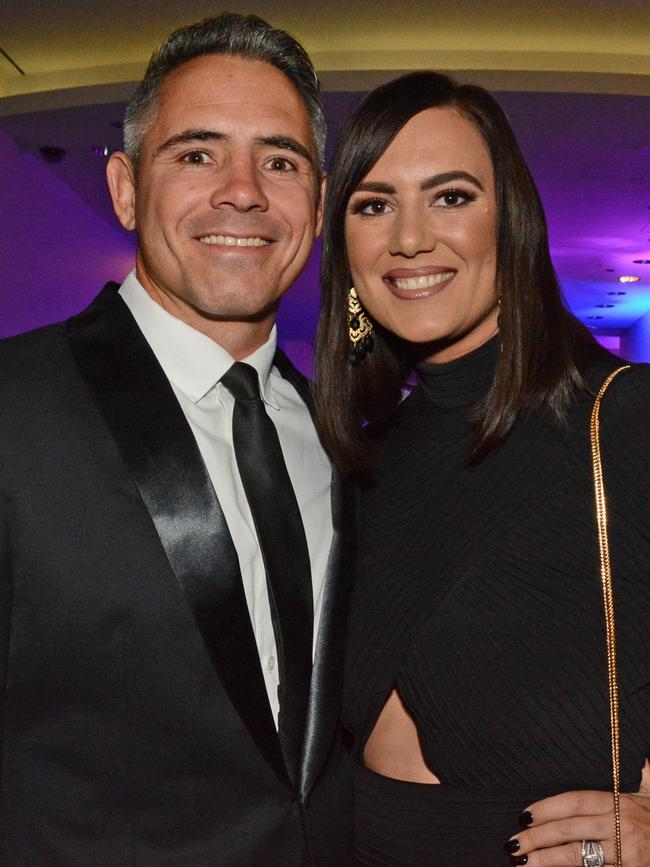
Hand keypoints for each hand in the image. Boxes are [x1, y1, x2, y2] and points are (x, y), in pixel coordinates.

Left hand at [506, 784, 649, 865]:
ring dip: (546, 859)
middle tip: (513, 843)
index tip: (524, 814)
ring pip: (578, 856)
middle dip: (537, 836)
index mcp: (621, 803)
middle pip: (569, 829)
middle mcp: (622, 826)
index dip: (547, 807)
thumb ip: (646, 780)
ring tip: (523, 863)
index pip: (574, 801)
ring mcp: (627, 854)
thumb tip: (645, 761)